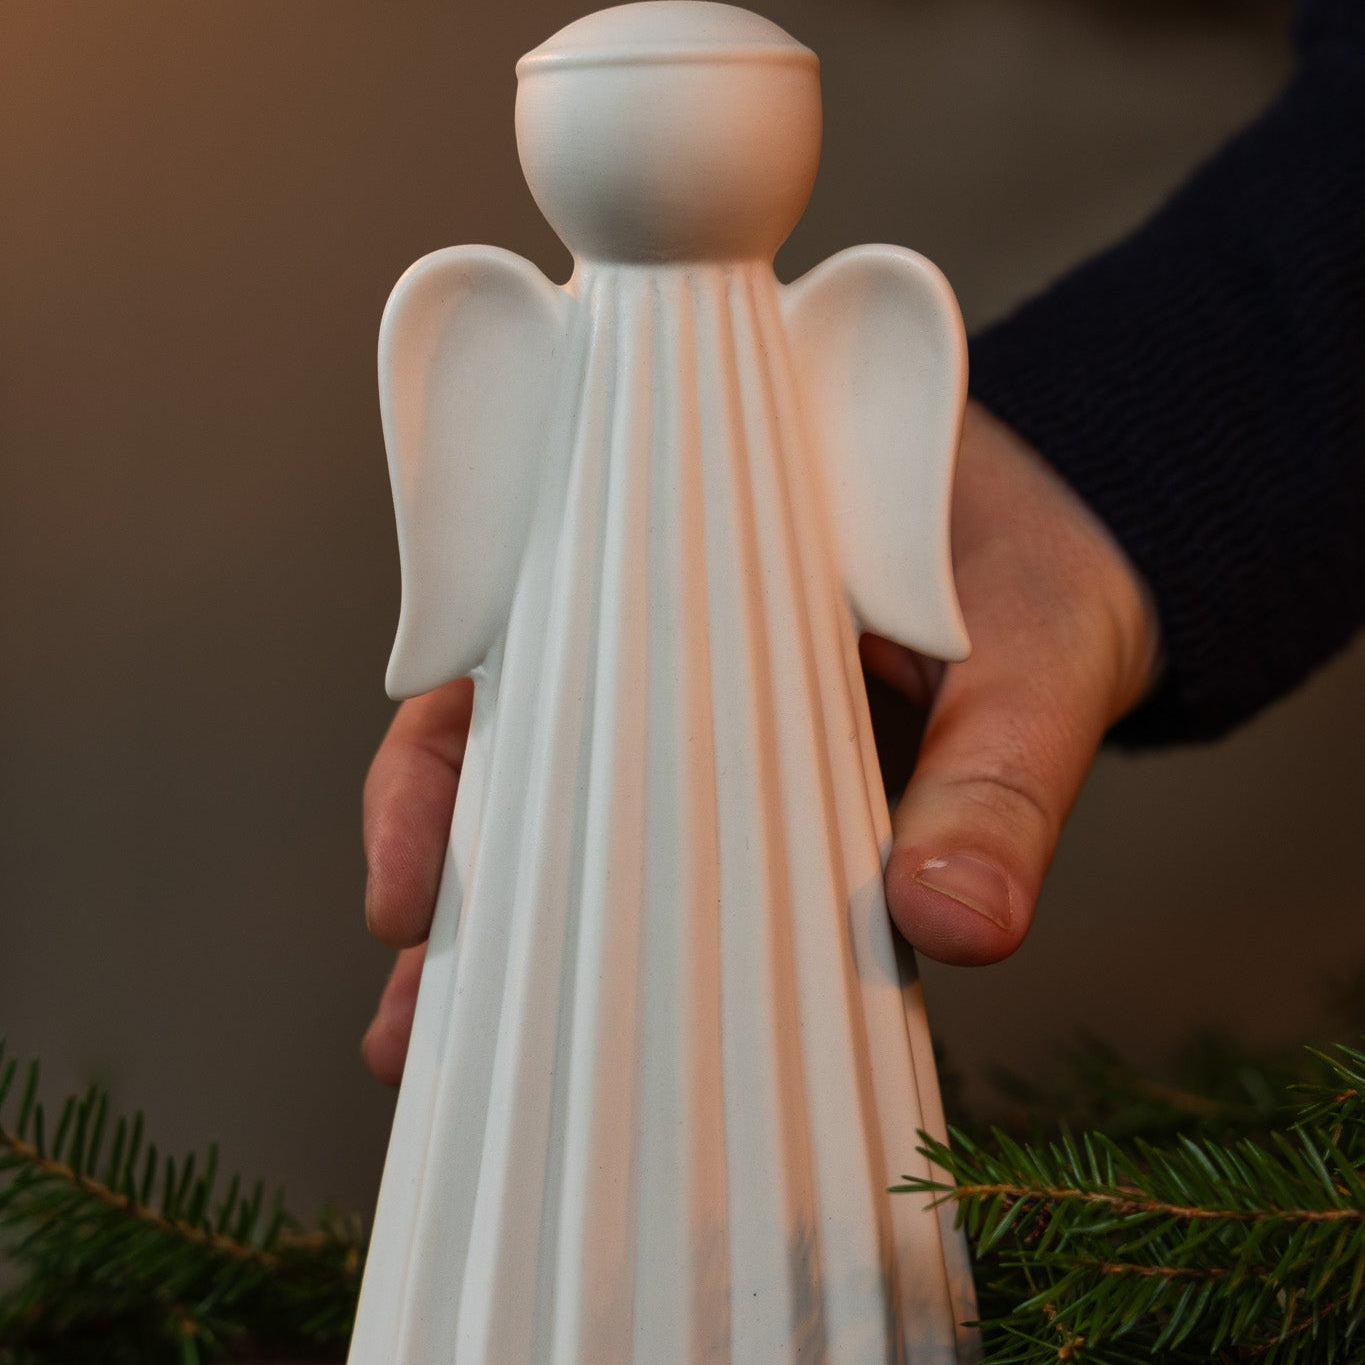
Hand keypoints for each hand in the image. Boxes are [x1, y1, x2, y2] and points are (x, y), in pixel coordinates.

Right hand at [360, 399, 1159, 1080]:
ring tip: (457, 1055)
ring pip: (573, 809)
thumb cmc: (1046, 564)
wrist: (1111, 548)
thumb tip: (949, 926)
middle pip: (511, 750)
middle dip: (452, 879)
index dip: (442, 767)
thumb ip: (1003, 777)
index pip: (515, 654)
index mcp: (695, 558)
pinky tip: (623, 1035)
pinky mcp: (760, 782)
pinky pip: (675, 856)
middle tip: (413, 1017)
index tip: (413, 880)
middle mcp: (672, 634)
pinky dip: (641, 938)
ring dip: (522, 927)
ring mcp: (709, 711)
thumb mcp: (1037, 649)